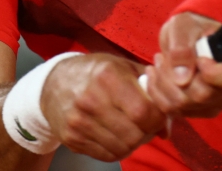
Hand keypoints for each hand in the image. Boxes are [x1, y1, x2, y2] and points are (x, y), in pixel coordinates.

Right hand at [41, 53, 167, 161]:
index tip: (159, 115)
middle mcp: (91, 100)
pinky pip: (106, 155)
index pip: (143, 111)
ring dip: (134, 143)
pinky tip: (118, 135)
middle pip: (134, 134)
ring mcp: (79, 122)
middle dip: (148, 133)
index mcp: (108, 77)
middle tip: (148, 125)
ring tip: (133, 129)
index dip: (158, 118)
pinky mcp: (71, 138)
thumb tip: (168, 125)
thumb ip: (151, 89)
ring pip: (122, 148)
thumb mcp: (123, 66)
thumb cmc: (97, 72)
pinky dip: (118, 149)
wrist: (54, 84)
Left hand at [144, 12, 221, 117]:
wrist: (185, 37)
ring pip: (184, 105)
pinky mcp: (198, 111)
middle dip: (175, 76)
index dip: (214, 73)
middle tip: (163, 56)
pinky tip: (156, 74)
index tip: (198, 58)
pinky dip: (157, 92)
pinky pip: (173, 110)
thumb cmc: (191, 26)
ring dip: (163, 83)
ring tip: (159, 61)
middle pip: (203, 95)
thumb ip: (183, 47)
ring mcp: (217, 102)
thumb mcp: (184, 26)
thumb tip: (182, 79)